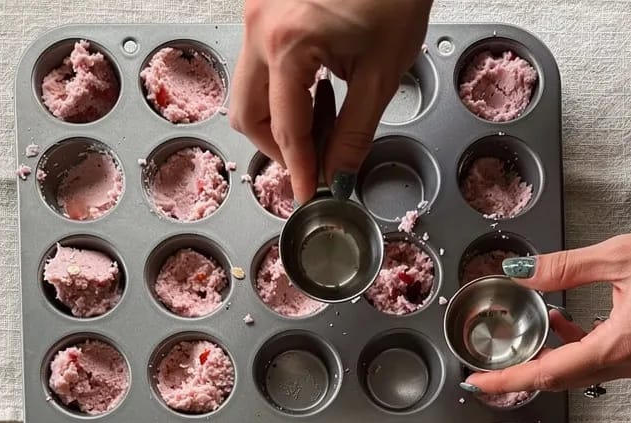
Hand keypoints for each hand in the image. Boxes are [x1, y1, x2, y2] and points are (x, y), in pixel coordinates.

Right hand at [230, 0, 432, 203]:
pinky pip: (259, 60)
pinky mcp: (264, 3)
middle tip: (318, 157)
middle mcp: (260, 25)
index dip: (300, 170)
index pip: (284, 131)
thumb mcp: (383, 71)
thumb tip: (338, 174)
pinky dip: (284, 85)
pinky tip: (321, 81)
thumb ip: (355, 132)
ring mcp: (256, 9)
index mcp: (288, 42)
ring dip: (281, 115)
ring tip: (328, 112)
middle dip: (279, 147)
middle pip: (246, 114)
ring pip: (248, 88)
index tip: (309, 195)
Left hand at [464, 214, 630, 395]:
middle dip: (525, 370)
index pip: (550, 372)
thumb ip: (565, 267)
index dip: (509, 379)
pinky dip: (581, 344)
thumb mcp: (623, 252)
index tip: (478, 382)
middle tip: (491, 364)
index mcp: (622, 344)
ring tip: (530, 327)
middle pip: (564, 378)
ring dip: (554, 353)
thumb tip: (520, 272)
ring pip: (585, 369)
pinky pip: (607, 359)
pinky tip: (568, 319)